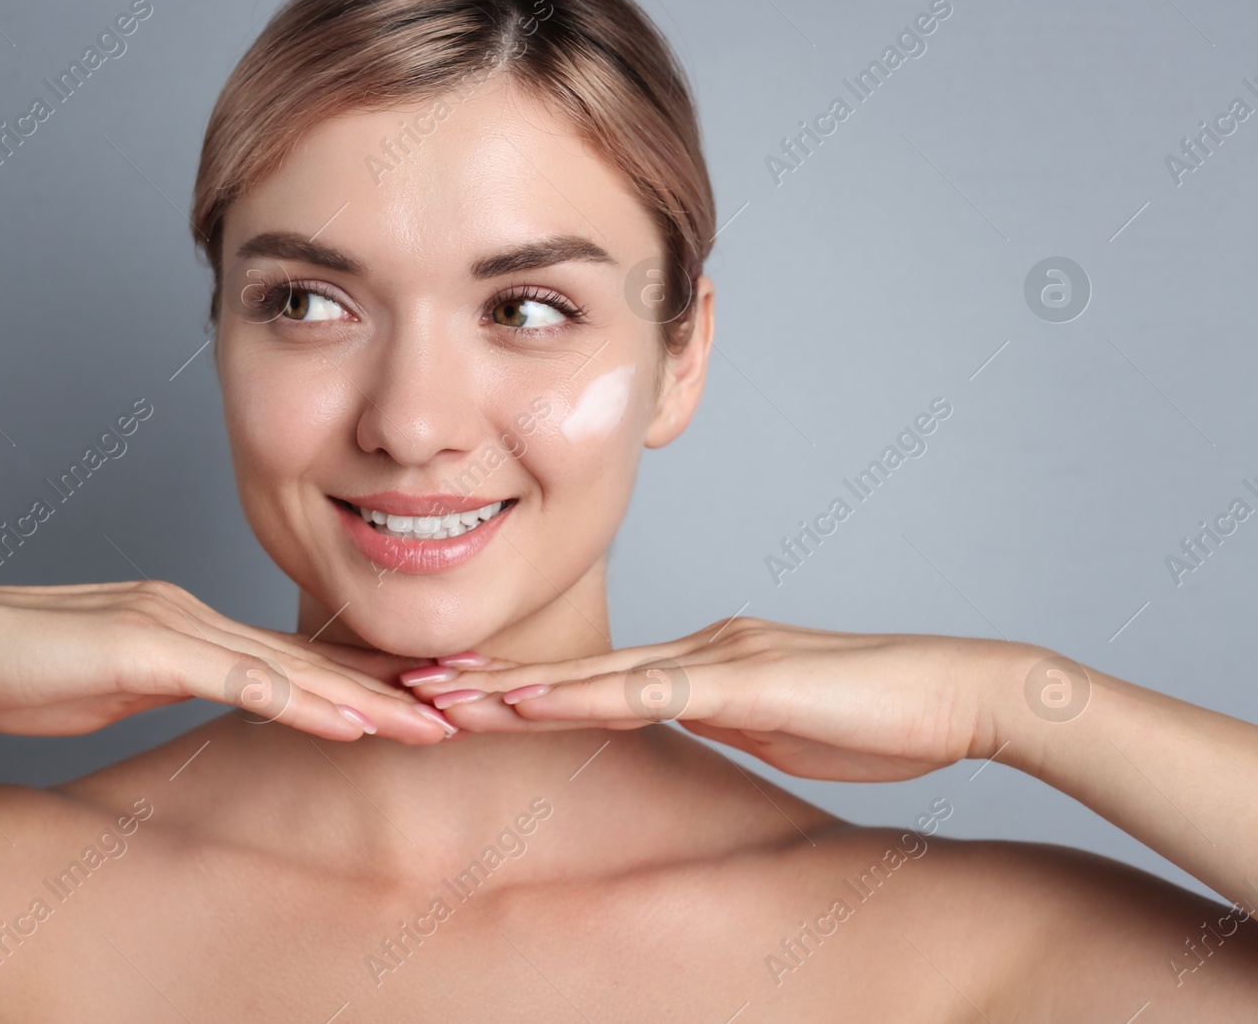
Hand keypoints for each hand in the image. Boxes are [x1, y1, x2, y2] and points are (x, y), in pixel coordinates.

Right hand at [0, 579, 454, 743]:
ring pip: (294, 667)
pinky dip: (301, 704)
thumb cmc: (11, 664)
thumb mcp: (109, 681)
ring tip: (438, 721)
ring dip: (370, 700)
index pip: (294, 656)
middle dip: (393, 685)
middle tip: (468, 702)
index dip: (362, 677)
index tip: (424, 697)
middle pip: (311, 657)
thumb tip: (211, 699)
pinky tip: (350, 724)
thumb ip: (167, 683)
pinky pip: (240, 680)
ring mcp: (174, 625)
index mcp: (189, 623)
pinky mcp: (146, 647)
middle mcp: (195, 614)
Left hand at [404, 617, 1038, 779]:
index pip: (598, 675)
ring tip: (440, 691)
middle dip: (492, 678)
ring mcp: (716, 657)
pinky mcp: (741, 682)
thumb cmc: (881, 715)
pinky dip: (580, 698)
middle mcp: (698, 646)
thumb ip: (726, 720)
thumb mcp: (782, 729)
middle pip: (576, 666)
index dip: (524, 683)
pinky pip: (645, 692)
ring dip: (512, 685)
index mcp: (706, 657)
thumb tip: (681, 727)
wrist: (959, 692)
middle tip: (415, 682)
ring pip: (593, 674)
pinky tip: (529, 703)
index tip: (461, 692)